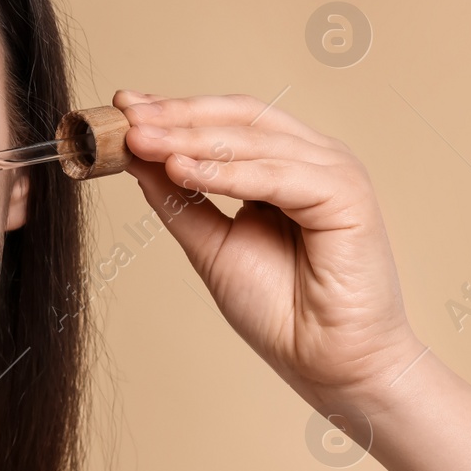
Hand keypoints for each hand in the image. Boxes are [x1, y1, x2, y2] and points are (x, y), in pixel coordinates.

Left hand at [112, 90, 422, 409]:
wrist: (326, 362)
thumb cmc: (278, 308)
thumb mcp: (209, 243)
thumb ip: (178, 198)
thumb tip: (136, 157)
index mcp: (285, 163)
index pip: (225, 121)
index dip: (174, 110)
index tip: (122, 108)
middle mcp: (313, 158)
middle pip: (239, 118)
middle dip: (177, 116)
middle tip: (126, 118)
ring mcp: (335, 172)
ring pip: (253, 141)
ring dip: (191, 140)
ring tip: (140, 142)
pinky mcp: (347, 196)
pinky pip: (277, 176)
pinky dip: (226, 173)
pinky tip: (183, 170)